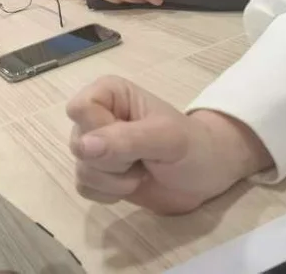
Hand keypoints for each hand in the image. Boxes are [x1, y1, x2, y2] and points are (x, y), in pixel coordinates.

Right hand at [66, 76, 272, 214]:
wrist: (207, 176)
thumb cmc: (193, 147)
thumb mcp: (166, 138)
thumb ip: (125, 140)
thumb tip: (83, 148)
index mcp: (108, 93)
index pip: (79, 109)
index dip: (102, 130)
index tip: (133, 138)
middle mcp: (95, 116)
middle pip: (78, 143)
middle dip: (114, 161)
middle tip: (144, 158)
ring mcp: (94, 146)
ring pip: (81, 168)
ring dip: (116, 180)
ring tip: (142, 170)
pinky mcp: (97, 174)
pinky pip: (85, 187)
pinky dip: (110, 193)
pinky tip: (132, 184)